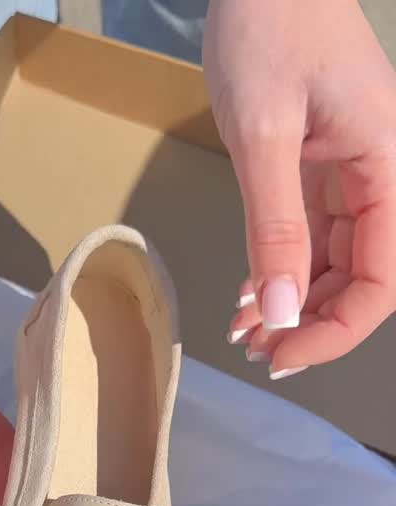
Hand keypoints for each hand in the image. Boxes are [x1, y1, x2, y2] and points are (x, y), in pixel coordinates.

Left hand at [204, 0, 395, 377]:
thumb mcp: (263, 134)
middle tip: (258, 350)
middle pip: (361, 277)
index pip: (383, 278)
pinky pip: (308, 237)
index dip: (339, 328)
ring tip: (245, 332)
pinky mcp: (318, 169)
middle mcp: (379, 176)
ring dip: (291, 304)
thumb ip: (274, 228)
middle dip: (311, 322)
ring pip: (333, 264)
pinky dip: (278, 271)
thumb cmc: (268, 27)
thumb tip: (282, 311)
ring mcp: (350, 174)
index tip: (286, 353)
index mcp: (388, 166)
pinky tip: (246, 297)